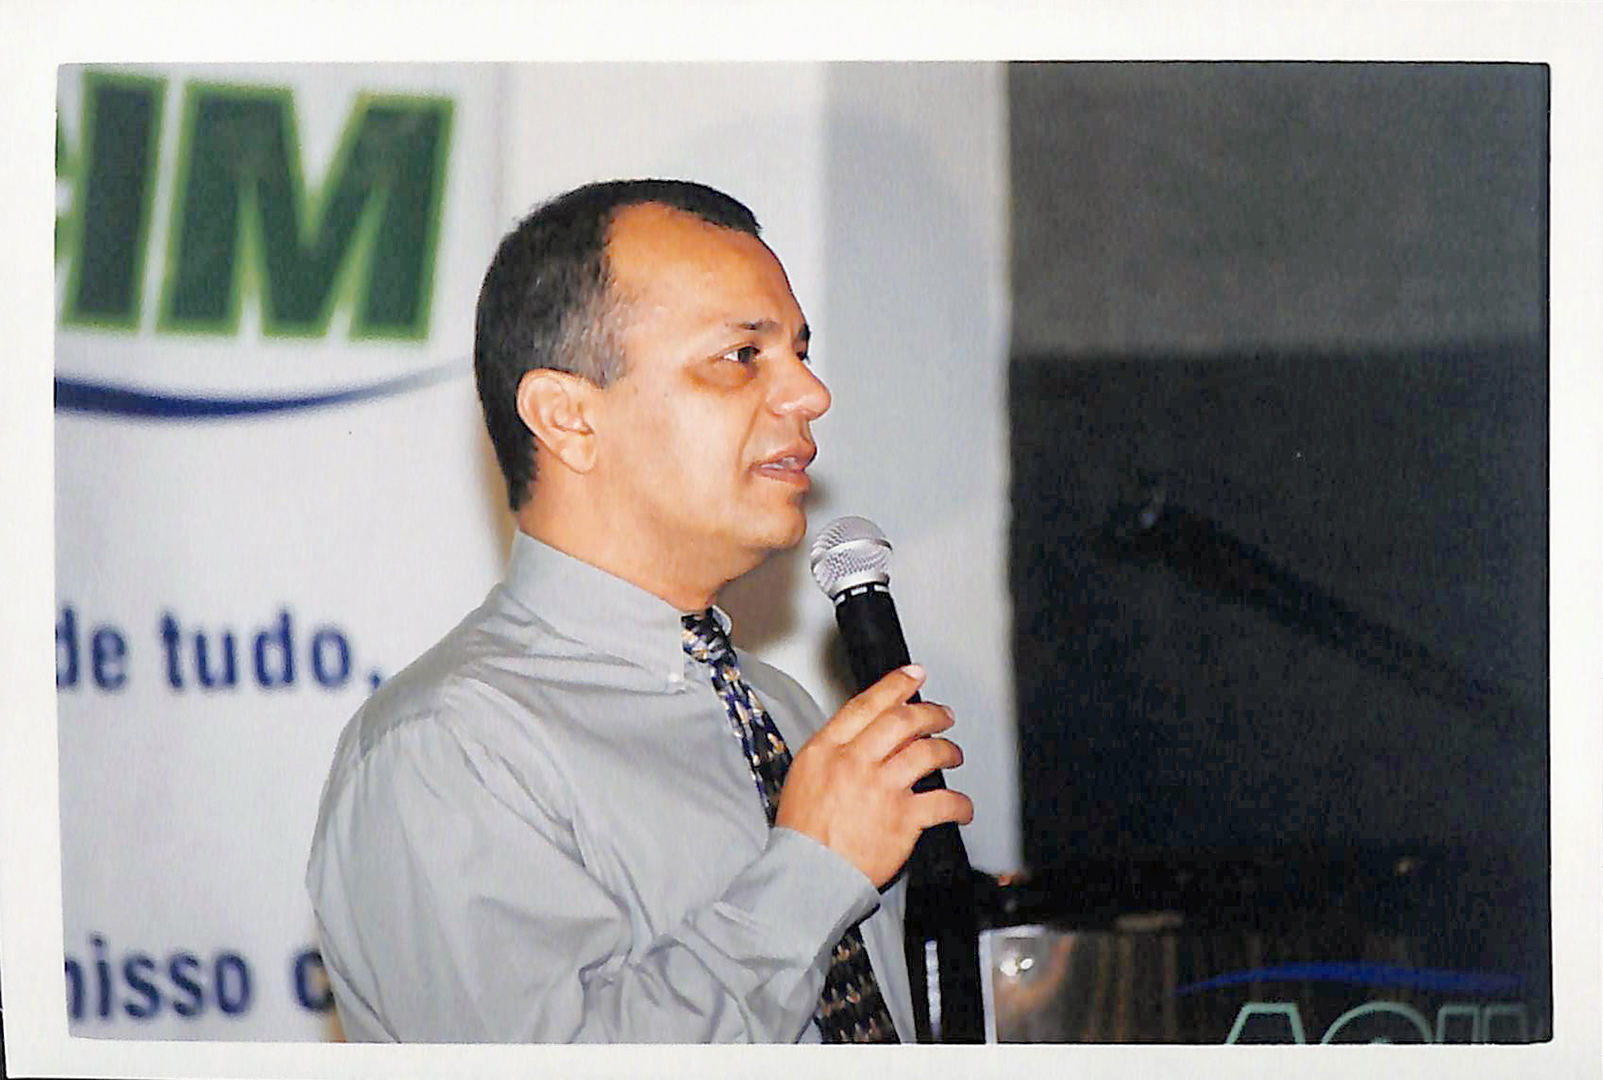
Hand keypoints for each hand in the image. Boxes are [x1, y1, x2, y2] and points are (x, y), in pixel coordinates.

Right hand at [775, 665, 972, 887]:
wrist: (808, 874)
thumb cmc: (803, 833)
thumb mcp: (804, 776)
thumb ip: (834, 751)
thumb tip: (864, 736)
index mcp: (828, 749)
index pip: (866, 705)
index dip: (895, 685)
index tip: (913, 675)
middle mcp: (856, 763)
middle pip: (902, 721)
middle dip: (930, 713)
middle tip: (943, 715)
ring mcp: (882, 789)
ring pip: (927, 753)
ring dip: (947, 750)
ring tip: (953, 754)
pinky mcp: (903, 819)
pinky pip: (943, 802)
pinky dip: (959, 804)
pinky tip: (962, 806)